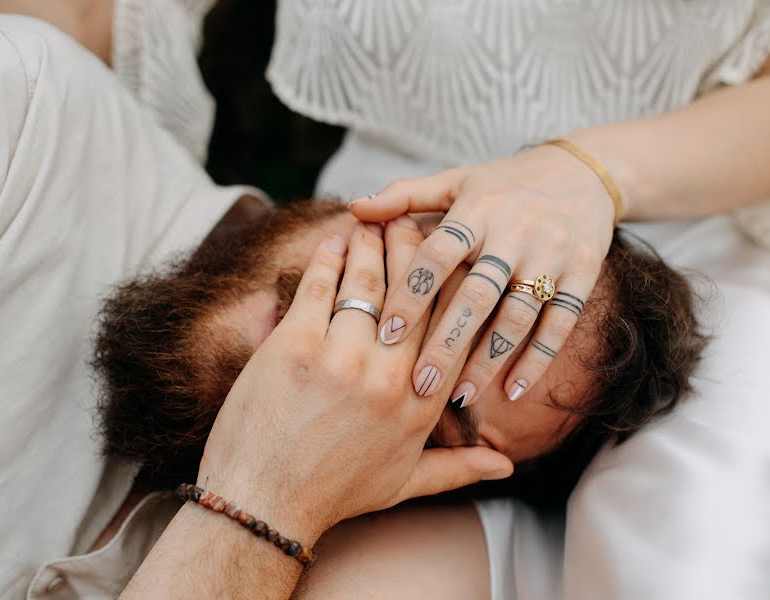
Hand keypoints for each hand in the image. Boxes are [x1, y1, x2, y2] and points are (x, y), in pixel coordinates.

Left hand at [197, 220, 512, 544]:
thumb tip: (507, 466)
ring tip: (371, 221)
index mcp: (421, 405)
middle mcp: (390, 376)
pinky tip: (333, 239)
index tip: (451, 256)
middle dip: (413, 248)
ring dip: (370, 243)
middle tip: (410, 219)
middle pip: (414, 293)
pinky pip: (318, 285)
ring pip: (366, 280)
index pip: (451, 325)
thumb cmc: (333, 493)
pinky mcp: (295, 346)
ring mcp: (342, 358)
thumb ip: (457, 468)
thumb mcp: (403, 484)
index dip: (452, 282)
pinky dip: (327, 257)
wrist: (262, 504)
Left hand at [348, 144, 615, 406]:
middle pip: (477, 295)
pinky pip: (560, 324)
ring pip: (518, 316)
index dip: (411, 294)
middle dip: (447, 343)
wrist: (583, 171)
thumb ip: (405, 196)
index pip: (438, 255)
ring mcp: (552, 255)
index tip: (386, 333)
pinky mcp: (583, 274)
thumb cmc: (503, 183)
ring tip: (460, 397)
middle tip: (418, 384)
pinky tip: (512, 391)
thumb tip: (354, 208)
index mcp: (477, 210)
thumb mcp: (456, 181)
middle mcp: (515, 232)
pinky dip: (538, 360)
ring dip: (489, 360)